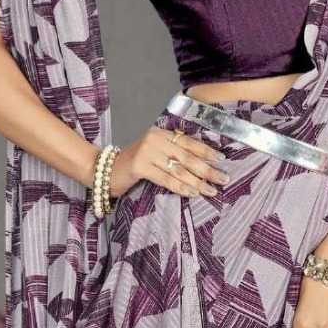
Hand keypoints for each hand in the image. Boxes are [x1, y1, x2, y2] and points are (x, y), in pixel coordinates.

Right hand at [110, 127, 228, 199]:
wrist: (104, 170)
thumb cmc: (134, 165)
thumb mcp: (154, 154)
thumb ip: (172, 154)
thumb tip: (202, 165)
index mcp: (161, 134)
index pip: (188, 142)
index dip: (206, 151)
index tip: (222, 159)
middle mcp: (155, 139)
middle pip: (187, 156)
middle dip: (207, 169)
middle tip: (223, 179)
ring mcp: (147, 152)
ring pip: (178, 169)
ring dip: (197, 182)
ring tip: (211, 190)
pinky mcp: (140, 166)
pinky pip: (166, 179)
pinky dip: (181, 187)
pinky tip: (192, 193)